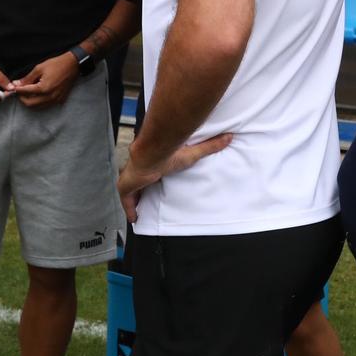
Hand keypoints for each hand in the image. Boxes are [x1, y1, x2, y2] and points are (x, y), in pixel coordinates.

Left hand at [12, 52, 77, 109]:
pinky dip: (39, 101)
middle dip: (22, 98)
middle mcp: (50, 97)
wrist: (73, 65)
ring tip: (28, 92)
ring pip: (38, 107)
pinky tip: (38, 93)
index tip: (13, 87)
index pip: (25, 93)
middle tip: (19, 91)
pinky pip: (46, 105)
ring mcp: (56, 100)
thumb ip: (27, 79)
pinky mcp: (60, 100)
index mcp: (43, 88)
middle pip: (30, 104)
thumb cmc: (56, 64)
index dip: (17, 90)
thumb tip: (16, 84)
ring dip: (31, 101)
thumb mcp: (39, 68)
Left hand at [117, 133, 233, 221]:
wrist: (153, 152)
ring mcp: (131, 178)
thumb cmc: (170, 151)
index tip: (154, 181)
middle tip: (144, 200)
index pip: (151, 170)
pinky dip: (130, 210)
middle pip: (138, 182)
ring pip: (131, 191)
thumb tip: (229, 137)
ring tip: (139, 213)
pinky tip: (134, 219)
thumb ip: (210, 146)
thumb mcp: (193, 153)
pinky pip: (127, 201)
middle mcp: (140, 169)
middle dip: (139, 190)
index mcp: (153, 162)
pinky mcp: (126, 186)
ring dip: (134, 201)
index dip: (151, 177)